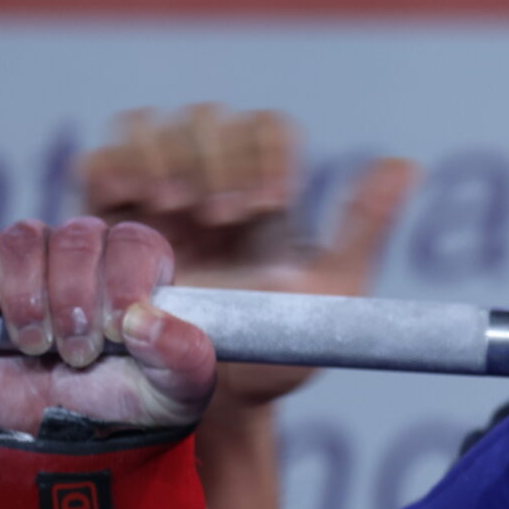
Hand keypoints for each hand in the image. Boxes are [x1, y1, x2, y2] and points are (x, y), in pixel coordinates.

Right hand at [0, 218, 214, 435]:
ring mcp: (31, 264)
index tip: (116, 332)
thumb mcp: (179, 390)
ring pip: (24, 240)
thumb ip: (182, 355)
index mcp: (140, 267)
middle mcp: (86, 255)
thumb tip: (143, 321)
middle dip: (75, 299)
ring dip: (29, 294)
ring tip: (36, 345)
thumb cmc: (132, 401)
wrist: (69, 437)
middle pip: (76, 238)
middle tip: (79, 354)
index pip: (133, 243)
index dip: (123, 281)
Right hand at [83, 106, 413, 407]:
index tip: (268, 206)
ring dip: (165, 158)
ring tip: (177, 213)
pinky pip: (101, 159)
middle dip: (217, 161)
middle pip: (210, 120)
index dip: (266, 154)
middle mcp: (212, 180)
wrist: (204, 389)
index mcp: (268, 190)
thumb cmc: (273, 346)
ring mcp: (156, 192)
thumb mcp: (331, 294)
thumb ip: (363, 227)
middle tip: (221, 219)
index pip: (267, 129)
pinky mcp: (108, 212)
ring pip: (154, 125)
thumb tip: (408, 165)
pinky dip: (115, 169)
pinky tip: (133, 205)